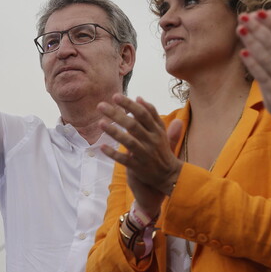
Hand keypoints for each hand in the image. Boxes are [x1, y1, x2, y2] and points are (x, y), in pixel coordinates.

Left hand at [98, 95, 183, 214]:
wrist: (169, 175)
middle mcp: (151, 141)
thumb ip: (152, 114)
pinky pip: (124, 160)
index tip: (115, 96)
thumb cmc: (161, 148)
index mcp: (156, 130)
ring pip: (129, 142)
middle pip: (133, 126)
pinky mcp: (138, 167)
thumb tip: (139, 97)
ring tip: (100, 123)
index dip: (129, 104)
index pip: (143, 114)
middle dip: (116, 114)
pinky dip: (113, 153)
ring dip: (114, 132)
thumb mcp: (160, 130)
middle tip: (100, 105)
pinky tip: (102, 147)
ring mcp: (145, 154)